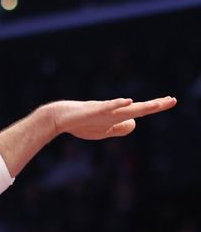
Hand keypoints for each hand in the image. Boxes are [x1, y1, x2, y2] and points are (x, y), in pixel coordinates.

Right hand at [49, 96, 176, 139]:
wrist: (59, 117)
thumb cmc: (79, 123)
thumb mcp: (103, 131)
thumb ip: (119, 128)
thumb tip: (135, 124)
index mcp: (116, 116)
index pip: (140, 111)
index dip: (155, 106)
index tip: (170, 100)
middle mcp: (113, 111)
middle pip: (139, 108)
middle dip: (156, 105)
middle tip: (173, 100)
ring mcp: (104, 110)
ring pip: (127, 108)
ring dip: (143, 106)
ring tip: (158, 104)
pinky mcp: (93, 110)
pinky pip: (108, 107)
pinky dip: (118, 104)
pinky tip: (128, 102)